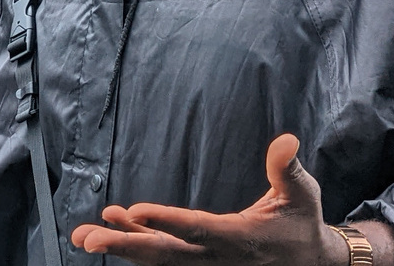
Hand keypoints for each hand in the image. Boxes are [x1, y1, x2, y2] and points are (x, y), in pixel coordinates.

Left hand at [70, 133, 353, 264]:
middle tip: (89, 239)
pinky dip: (133, 241)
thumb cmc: (301, 222)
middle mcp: (216, 258)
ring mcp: (204, 265)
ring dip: (120, 245)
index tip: (135, 211)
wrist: (311, 264)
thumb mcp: (303, 194)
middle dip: (125, 246)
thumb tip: (286, 140)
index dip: (167, 222)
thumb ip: (288, 169)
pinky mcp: (197, 263)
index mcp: (240, 240)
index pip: (198, 230)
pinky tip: (109, 224)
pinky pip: (160, 256)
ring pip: (155, 258)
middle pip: (164, 254)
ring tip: (83, 236)